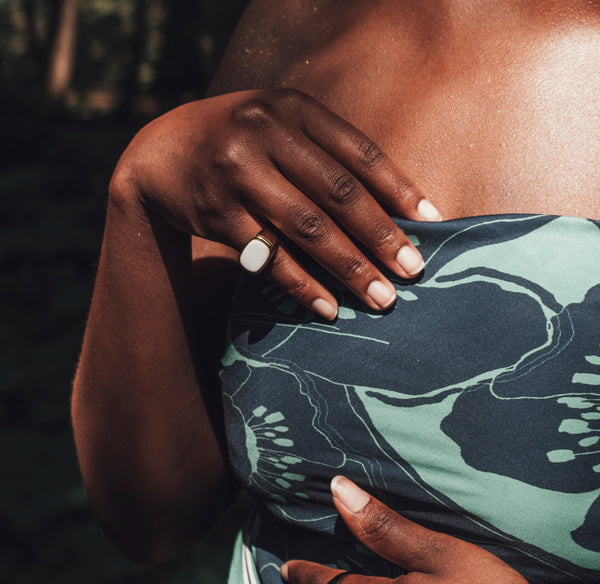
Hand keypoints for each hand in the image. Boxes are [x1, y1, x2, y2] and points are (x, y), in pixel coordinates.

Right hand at [116, 88, 440, 317]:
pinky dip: (302, 285)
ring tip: (382, 299)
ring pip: (306, 229)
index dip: (399, 190)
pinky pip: (269, 257)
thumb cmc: (241, 144)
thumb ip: (326, 156)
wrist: (162, 154)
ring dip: (349, 268)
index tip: (432, 224)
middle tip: (413, 272)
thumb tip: (393, 210)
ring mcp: (237, 173)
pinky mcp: (217, 214)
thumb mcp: (281, 129)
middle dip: (380, 237)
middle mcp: (264, 133)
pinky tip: (328, 307)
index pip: (359, 152)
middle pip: (337, 194)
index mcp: (292, 109)